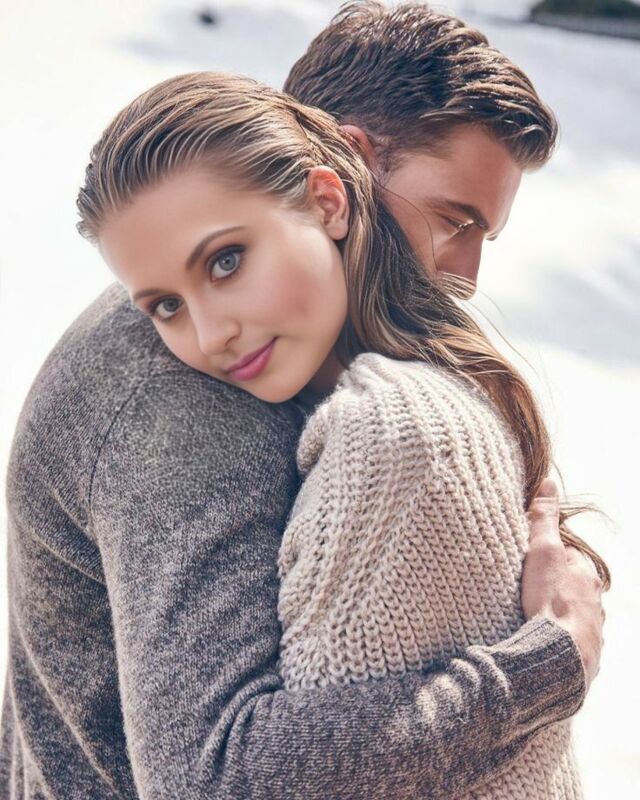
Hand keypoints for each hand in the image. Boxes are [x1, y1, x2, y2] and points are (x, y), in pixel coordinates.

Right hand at [521, 478, 604, 690]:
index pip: (568, 557)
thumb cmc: (551, 601)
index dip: (548, 555)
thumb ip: (544, 518)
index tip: (529, 559)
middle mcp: (597, 603)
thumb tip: (549, 482)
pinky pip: (572, 641)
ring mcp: (593, 630)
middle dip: (556, 586)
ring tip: (535, 616)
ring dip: (560, 613)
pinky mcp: (586, 655)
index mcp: (587, 576)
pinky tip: (545, 641)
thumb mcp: (543, 551)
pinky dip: (561, 638)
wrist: (560, 657)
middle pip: (574, 587)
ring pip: (576, 615)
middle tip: (529, 589)